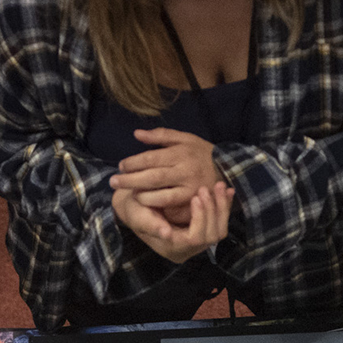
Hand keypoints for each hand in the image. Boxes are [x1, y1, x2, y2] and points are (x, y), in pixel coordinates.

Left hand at [109, 130, 223, 214]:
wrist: (229, 170)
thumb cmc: (202, 153)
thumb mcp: (185, 138)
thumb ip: (160, 136)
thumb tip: (136, 134)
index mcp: (181, 152)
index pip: (151, 158)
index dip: (133, 163)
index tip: (121, 166)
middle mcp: (185, 171)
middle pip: (152, 178)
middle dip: (130, 181)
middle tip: (113, 182)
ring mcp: (190, 189)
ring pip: (161, 196)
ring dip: (142, 196)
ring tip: (130, 194)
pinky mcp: (193, 202)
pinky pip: (172, 208)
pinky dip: (158, 207)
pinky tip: (147, 204)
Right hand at [113, 183, 233, 263]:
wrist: (137, 206)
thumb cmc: (134, 210)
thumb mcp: (137, 215)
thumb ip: (151, 224)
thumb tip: (166, 233)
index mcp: (172, 249)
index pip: (195, 239)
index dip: (199, 218)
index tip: (196, 197)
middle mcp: (188, 250)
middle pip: (212, 236)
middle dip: (213, 210)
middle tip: (207, 187)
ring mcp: (197, 242)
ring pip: (220, 230)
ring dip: (222, 207)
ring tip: (219, 185)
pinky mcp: (202, 231)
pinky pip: (220, 222)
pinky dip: (224, 206)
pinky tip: (227, 190)